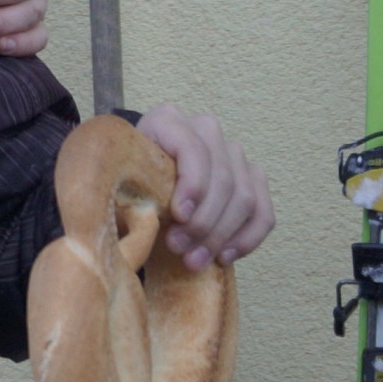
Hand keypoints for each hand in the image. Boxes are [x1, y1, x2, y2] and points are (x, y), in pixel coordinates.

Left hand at [133, 106, 272, 270]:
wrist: (142, 189)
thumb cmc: (127, 186)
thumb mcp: (119, 184)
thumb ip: (128, 195)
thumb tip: (144, 222)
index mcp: (166, 121)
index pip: (192, 146)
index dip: (191, 183)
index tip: (179, 216)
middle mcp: (205, 130)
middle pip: (222, 177)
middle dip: (203, 221)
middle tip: (181, 250)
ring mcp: (232, 152)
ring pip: (245, 196)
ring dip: (222, 235)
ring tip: (196, 260)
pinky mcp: (252, 177)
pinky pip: (263, 210)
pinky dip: (247, 238)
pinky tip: (224, 256)